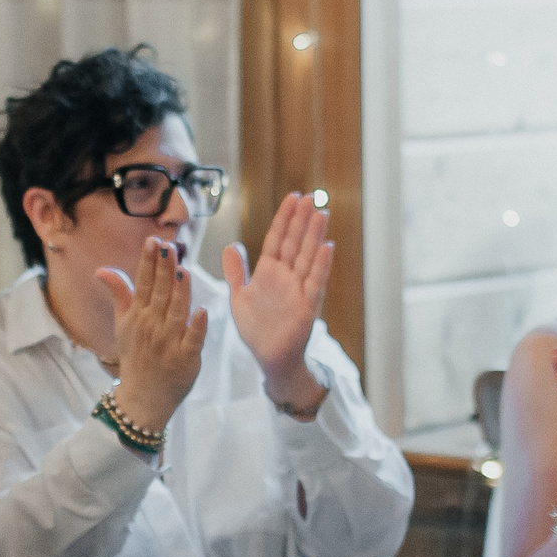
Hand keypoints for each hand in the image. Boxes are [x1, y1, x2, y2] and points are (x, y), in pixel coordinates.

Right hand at [95, 237, 207, 435]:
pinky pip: (193, 340)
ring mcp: (169, 343)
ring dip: (181, 292)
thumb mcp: (122, 325)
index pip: (143, 284)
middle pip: (160, 294)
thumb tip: (101, 269)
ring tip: (185, 271)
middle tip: (170, 246)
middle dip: (164, 269)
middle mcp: (151, 327)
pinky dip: (197, 327)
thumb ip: (119, 294)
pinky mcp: (186, 359)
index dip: (148, 262)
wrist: (143, 397)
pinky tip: (203, 311)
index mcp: (137, 317)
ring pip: (176, 313)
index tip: (153, 241)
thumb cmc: (135, 356)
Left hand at [227, 192, 333, 411]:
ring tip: (321, 213)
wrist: (269, 358)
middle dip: (301, 221)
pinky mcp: (307, 307)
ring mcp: (298, 290)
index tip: (292, 197)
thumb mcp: (239, 297)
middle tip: (310, 197)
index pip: (277, 238)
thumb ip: (235, 272)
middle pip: (294, 243)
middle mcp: (286, 277)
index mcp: (269, 272)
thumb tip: (231, 245)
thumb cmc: (257, 329)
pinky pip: (315, 283)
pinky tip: (326, 246)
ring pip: (307, 257)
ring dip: (314, 236)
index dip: (284, 218)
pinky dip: (320, 265)